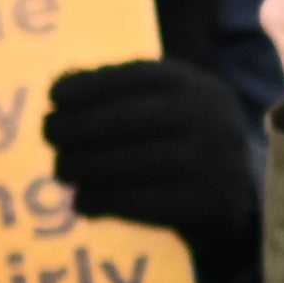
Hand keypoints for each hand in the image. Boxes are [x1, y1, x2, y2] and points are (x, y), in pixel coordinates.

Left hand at [46, 55, 266, 282]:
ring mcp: (213, 163)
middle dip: (79, 125)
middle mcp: (210, 119)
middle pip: (129, 120)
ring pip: (131, 163)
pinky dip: (103, 201)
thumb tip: (59, 89)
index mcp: (198, 87)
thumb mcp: (165, 108)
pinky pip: (142, 204)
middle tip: (48, 134)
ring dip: (84, 166)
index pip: (138, 77)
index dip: (92, 84)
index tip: (53, 95)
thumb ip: (121, 95)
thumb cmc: (182, 144)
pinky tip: (81, 202)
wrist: (235, 202)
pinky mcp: (206, 205)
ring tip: (61, 169)